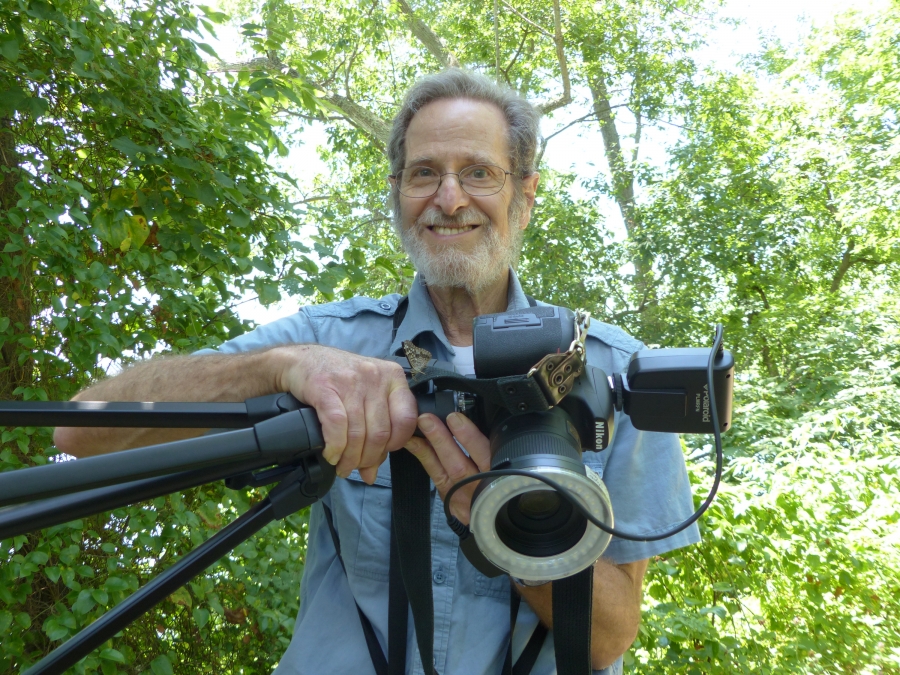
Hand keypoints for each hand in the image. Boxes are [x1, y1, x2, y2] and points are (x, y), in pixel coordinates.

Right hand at [273, 345, 418, 483]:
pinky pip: (336, 427)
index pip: (406, 420)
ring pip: (358, 434)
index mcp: (393, 377)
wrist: (302, 360)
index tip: (380, 454)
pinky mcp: (326, 387)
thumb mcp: (366, 396)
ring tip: (342, 466)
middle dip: (367, 458)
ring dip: (349, 458)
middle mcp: (375, 376)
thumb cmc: (339, 379)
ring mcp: (351, 381)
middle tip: (356, 467)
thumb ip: (375, 431)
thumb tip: (371, 474)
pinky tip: (331, 454)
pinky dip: (334, 447)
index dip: (394, 445)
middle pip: (380, 433)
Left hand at [404, 412, 491, 525]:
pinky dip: (423, 456)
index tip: (455, 419)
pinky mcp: (448, 497)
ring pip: (443, 471)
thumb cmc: (501, 485)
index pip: (484, 455)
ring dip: (428, 447)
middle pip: (459, 465)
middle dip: (441, 440)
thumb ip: (495, 449)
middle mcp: (478, 489)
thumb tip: (478, 418)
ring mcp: (461, 496)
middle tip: (427, 420)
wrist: (494, 520)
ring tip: (418, 426)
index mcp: (498, 478)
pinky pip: (434, 475)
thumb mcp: (507, 468)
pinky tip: (412, 442)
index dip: (468, 438)